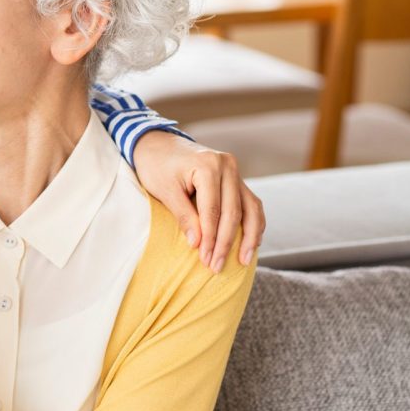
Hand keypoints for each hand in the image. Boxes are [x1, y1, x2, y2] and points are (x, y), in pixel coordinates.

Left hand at [132, 130, 264, 270]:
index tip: (206, 260)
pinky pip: (250, 202)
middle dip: (226, 242)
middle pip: (233, 211)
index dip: (211, 238)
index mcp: (209, 165)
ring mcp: (234, 171)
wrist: (157, 143)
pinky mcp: (235, 178)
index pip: (213, 210)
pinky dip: (253, 223)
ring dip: (250, 236)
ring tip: (244, 261)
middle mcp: (227, 166)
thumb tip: (198, 244)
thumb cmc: (156, 166)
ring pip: (250, 207)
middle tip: (217, 267)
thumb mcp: (165, 190)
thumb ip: (183, 216)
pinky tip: (251, 242)